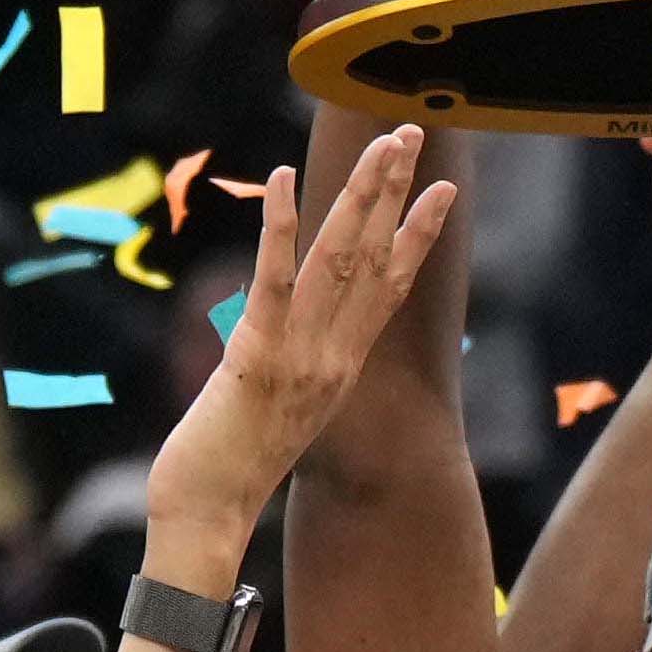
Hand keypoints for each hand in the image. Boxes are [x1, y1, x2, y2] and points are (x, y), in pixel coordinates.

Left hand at [138, 126, 460, 556]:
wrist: (208, 516)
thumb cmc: (229, 468)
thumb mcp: (275, 408)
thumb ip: (292, 366)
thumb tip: (283, 339)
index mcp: (341, 367)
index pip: (389, 288)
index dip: (418, 236)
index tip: (443, 192)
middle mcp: (333, 357)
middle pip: (374, 258)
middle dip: (394, 191)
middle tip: (411, 134)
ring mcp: (301, 355)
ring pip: (340, 259)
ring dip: (362, 194)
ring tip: (384, 144)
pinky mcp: (257, 355)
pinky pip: (274, 279)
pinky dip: (281, 225)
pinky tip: (284, 178)